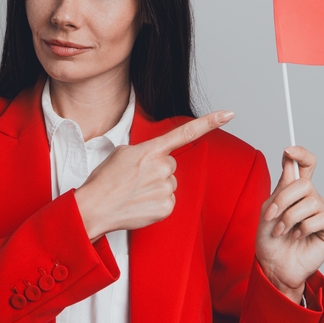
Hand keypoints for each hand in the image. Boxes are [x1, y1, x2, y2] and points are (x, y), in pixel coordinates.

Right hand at [75, 110, 234, 239]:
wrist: (94, 208)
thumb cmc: (105, 181)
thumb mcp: (122, 154)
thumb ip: (145, 152)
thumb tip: (156, 160)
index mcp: (151, 150)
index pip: (185, 132)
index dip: (209, 122)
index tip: (229, 114)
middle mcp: (163, 167)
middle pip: (171, 165)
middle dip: (157, 170)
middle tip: (135, 179)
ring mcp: (166, 188)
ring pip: (169, 183)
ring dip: (155, 187)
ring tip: (134, 193)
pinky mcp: (167, 207)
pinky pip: (168, 201)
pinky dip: (156, 203)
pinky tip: (140, 205)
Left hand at [256, 147, 323, 303]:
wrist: (273, 265)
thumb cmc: (270, 239)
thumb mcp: (269, 209)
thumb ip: (281, 187)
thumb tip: (289, 161)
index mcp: (296, 191)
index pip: (306, 165)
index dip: (301, 154)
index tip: (288, 150)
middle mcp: (311, 199)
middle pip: (305, 183)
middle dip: (284, 199)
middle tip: (272, 216)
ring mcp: (322, 214)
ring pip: (311, 202)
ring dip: (290, 218)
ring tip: (281, 231)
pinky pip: (320, 218)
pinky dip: (303, 228)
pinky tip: (297, 237)